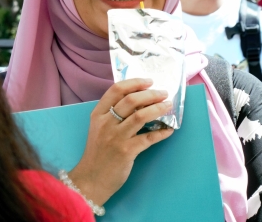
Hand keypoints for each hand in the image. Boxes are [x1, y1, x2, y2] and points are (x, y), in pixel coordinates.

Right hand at [68, 78, 174, 206]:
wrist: (91, 178)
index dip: (134, 83)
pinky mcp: (127, 151)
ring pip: (140, 116)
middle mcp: (106, 122)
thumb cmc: (97, 153)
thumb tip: (138, 102)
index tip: (148, 82)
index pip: (115, 90)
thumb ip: (112, 115)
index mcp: (98, 114)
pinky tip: (169, 130)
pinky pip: (149, 138)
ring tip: (168, 106)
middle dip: (151, 94)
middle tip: (163, 93)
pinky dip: (162, 132)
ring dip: (158, 108)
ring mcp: (116, 137)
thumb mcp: (98, 129)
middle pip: (131, 100)